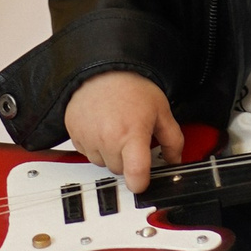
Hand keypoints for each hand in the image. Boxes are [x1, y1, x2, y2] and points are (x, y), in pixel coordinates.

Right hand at [64, 72, 183, 191]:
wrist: (103, 68)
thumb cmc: (132, 86)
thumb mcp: (161, 110)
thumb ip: (172, 139)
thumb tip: (175, 160)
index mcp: (132, 134)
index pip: (135, 175)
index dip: (141, 182)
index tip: (142, 180)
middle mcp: (108, 138)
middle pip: (120, 170)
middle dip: (127, 159)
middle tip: (131, 135)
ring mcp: (89, 137)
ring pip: (103, 163)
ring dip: (110, 153)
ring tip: (115, 127)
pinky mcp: (74, 134)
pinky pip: (87, 153)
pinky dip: (95, 145)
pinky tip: (102, 126)